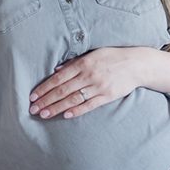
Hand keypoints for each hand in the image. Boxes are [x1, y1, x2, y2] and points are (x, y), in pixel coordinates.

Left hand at [29, 47, 143, 119]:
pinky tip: (65, 115)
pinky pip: (89, 105)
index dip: (44, 88)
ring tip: (44, 115)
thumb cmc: (112, 57)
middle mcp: (89, 75)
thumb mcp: (93, 53)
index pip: (58, 78)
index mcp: (83, 62)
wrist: (136, 64)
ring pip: (73, 99)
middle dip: (46, 100)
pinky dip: (76, 110)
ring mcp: (98, 86)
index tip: (33, 96)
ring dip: (56, 108)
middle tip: (33, 109)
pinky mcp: (107, 96)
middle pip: (62, 90)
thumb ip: (74, 62)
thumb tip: (56, 71)